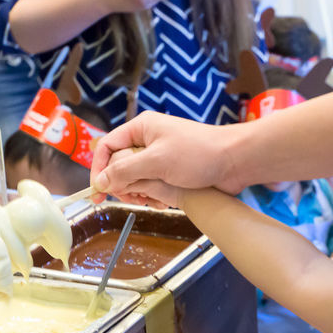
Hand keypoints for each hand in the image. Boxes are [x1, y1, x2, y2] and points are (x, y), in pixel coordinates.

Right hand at [92, 111, 237, 196]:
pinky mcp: (173, 171)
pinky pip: (153, 185)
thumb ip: (125, 171)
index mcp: (141, 129)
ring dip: (140, 193)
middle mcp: (149, 140)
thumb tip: (100, 182)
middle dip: (123, 186)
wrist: (235, 161)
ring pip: (136, 178)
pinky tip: (164, 203)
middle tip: (133, 200)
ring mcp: (161, 156)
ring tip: (152, 202)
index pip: (107, 147)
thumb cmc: (198, 153)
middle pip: (120, 165)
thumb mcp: (156, 161)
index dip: (99, 170)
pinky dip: (154, 196)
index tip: (97, 193)